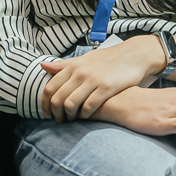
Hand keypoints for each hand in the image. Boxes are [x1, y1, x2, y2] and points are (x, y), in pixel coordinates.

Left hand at [40, 35, 165, 121]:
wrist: (133, 55)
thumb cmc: (107, 59)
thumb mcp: (84, 59)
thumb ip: (63, 65)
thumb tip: (43, 66)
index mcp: (72, 66)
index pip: (50, 87)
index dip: (45, 103)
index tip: (46, 112)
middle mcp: (79, 72)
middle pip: (58, 98)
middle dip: (56, 112)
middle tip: (58, 120)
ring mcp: (92, 80)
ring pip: (71, 103)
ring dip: (69, 116)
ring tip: (71, 120)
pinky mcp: (106, 87)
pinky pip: (89, 105)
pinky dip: (84, 114)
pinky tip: (84, 117)